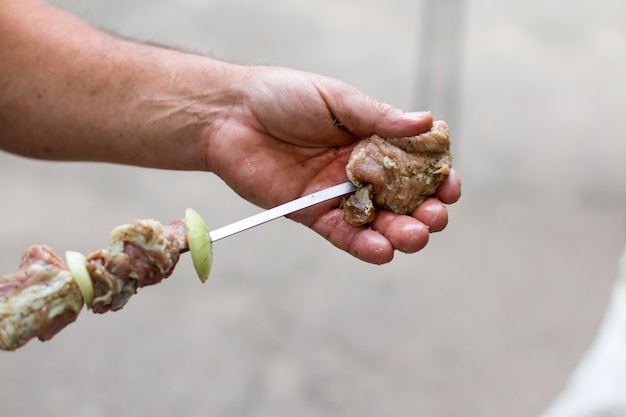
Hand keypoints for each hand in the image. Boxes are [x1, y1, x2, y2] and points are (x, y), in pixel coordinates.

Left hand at [205, 66, 460, 263]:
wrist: (229, 115)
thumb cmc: (282, 96)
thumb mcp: (336, 99)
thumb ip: (378, 116)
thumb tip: (428, 121)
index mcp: (372, 139)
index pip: (415, 164)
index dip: (437, 178)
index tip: (449, 186)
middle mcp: (360, 171)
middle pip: (403, 200)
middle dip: (425, 212)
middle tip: (433, 217)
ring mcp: (337, 194)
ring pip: (378, 223)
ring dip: (401, 233)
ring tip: (413, 236)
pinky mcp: (312, 214)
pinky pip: (343, 235)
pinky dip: (364, 246)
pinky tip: (382, 250)